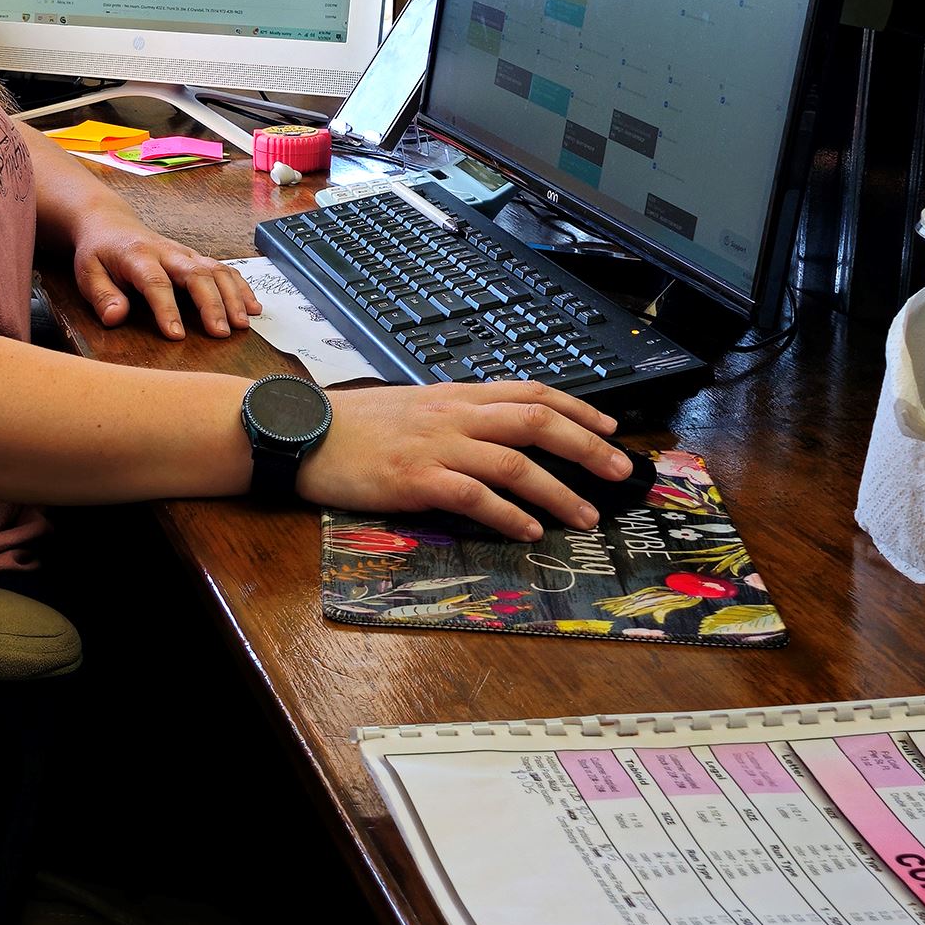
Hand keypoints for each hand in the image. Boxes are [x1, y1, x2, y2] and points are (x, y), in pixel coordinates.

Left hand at [70, 210, 260, 340]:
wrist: (111, 225)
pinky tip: (253, 307)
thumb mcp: (87, 274)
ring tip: (243, 324)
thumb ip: (101, 296)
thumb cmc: (99, 253)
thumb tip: (115, 317)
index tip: (176, 335)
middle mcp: (167, 252)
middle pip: (195, 274)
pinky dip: (241, 287)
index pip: (155, 282)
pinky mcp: (196, 258)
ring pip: (216, 270)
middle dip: (212, 303)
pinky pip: (224, 269)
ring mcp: (185, 254)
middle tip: (222, 333)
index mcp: (137, 255)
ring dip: (233, 296)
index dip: (166, 308)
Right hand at [294, 381, 627, 540]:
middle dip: (587, 447)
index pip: (531, 393)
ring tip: (586, 515)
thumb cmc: (357, 425)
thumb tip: (499, 434)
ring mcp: (437, 446)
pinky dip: (508, 515)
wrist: (305, 433)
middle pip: (537, 422)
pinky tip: (529, 531)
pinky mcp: (415, 478)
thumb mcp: (416, 408)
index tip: (611, 429)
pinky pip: (473, 496)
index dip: (578, 410)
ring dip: (558, 491)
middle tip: (619, 472)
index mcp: (457, 396)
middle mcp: (455, 415)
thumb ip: (458, 417)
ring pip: (514, 462)